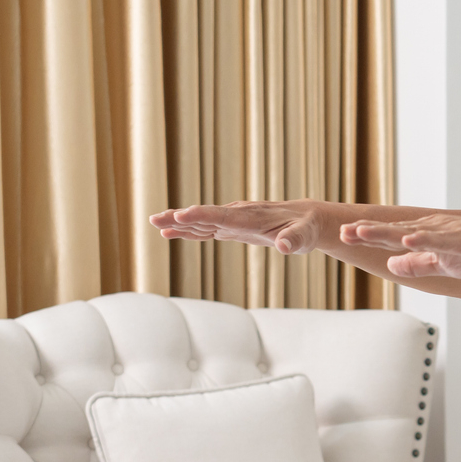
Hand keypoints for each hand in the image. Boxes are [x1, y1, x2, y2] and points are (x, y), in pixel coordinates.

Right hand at [149, 201, 326, 254]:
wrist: (305, 219)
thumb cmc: (305, 228)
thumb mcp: (304, 237)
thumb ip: (293, 241)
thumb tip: (284, 247)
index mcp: (251, 217)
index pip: (222, 215)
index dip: (201, 215)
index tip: (181, 215)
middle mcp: (238, 215)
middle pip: (203, 215)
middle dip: (179, 217)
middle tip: (155, 218)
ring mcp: (232, 220)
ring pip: (200, 220)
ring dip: (177, 222)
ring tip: (155, 223)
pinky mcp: (231, 227)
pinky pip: (205, 228)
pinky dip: (188, 230)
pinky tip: (171, 233)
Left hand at [339, 213, 460, 279]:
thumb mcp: (444, 264)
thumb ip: (418, 264)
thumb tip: (391, 265)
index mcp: (427, 236)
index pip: (391, 236)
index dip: (367, 236)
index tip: (343, 235)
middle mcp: (432, 230)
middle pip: (394, 231)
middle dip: (367, 231)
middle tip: (342, 232)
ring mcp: (447, 233)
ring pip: (411, 232)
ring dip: (386, 232)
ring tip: (362, 231)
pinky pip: (440, 240)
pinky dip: (422, 240)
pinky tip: (406, 240)